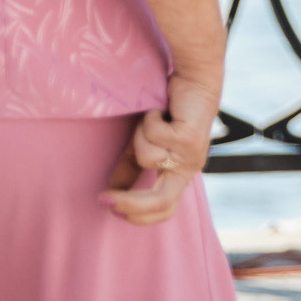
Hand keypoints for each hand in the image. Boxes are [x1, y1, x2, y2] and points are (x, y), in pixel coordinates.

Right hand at [101, 72, 218, 224]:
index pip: (165, 210)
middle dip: (131, 203)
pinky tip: (160, 111)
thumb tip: (111, 191)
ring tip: (152, 119)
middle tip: (105, 199)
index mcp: (179, 175)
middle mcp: (189, 168)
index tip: (111, 208)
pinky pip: (154, 135)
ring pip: (148, 158)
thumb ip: (131, 168)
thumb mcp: (143, 144)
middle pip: (161, 201)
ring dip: (140, 135)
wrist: (195, 83)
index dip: (139, 216)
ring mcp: (191, 154)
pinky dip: (149, 119)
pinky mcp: (190, 137)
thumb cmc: (168, 114)